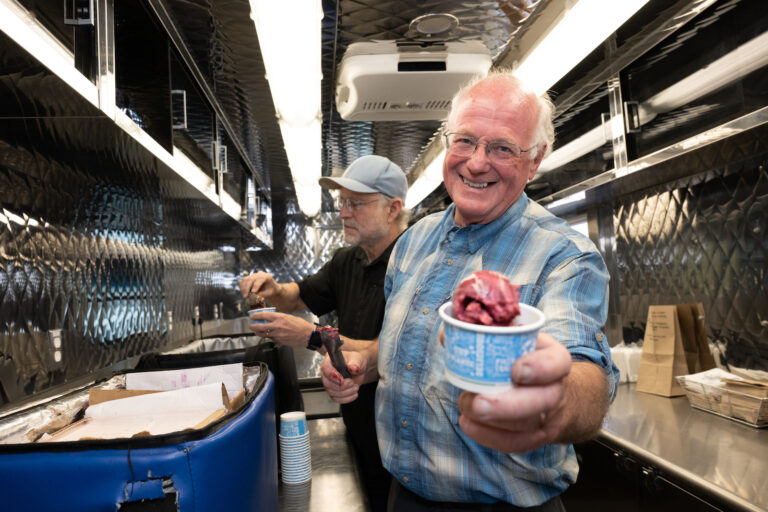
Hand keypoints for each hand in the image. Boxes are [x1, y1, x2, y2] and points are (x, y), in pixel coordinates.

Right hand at [239, 272, 279, 298]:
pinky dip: (241, 287)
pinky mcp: (248, 278)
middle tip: (246, 297)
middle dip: (247, 288)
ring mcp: (253, 275)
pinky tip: (243, 293)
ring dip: (243, 288)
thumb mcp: (269, 294)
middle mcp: (259, 274)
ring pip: (245, 279)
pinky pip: (242, 281)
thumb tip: (253, 294)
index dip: (256, 285)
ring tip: (245, 296)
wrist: (270, 289)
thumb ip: (262, 293)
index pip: (260, 279)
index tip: (253, 292)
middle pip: (251, 279)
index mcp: (267, 276)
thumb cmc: (270, 292)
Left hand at [248, 311, 313, 347]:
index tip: (252, 316)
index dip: (255, 316)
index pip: (263, 315)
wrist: (307, 335)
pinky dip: (267, 337)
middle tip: (250, 325)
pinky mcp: (279, 341)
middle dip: (252, 326)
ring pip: (262, 334)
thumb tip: (271, 318)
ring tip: (256, 331)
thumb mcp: (289, 316)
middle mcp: (277, 326)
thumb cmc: (301, 325)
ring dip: (257, 332)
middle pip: (259, 326)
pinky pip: (270, 339)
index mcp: (280, 318)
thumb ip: (279, 317)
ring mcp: (277, 335)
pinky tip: (268, 335)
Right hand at [321, 351, 365, 403]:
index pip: (325, 368)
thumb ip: (355, 363)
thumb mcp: (357, 359)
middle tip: (351, 382)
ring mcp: (329, 384)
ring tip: (355, 386)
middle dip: (341, 386)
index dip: (332, 375)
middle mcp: (327, 373)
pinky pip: (337, 399)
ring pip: (332, 393)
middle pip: (327, 383)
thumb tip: (353, 368)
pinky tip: (354, 393)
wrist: (360, 370)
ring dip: (346, 392)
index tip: (342, 380)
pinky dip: (347, 398)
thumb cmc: (355, 362)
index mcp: (329, 361)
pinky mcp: (334, 392)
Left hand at [456, 333, 571, 452]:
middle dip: (508, 405)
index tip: (515, 370)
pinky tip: (468, 425)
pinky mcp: (537, 436)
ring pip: (528, 425)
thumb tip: (448, 337)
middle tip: (478, 402)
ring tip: (465, 407)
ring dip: (492, 422)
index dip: (540, 368)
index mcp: (554, 358)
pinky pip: (517, 443)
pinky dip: (490, 437)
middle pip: (543, 400)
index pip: (558, 363)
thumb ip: (484, 333)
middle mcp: (557, 388)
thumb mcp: (514, 338)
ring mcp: (549, 416)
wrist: (550, 387)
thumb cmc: (525, 356)